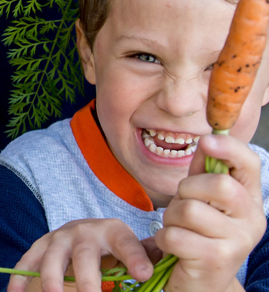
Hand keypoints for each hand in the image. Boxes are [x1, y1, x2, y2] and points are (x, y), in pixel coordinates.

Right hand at [9, 219, 153, 291]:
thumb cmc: (113, 246)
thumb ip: (148, 255)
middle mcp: (83, 231)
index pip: (126, 243)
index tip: (143, 275)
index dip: (135, 258)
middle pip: (83, 255)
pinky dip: (19, 278)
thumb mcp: (132, 247)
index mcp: (113, 231)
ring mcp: (58, 238)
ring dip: (52, 279)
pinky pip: (26, 262)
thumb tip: (170, 256)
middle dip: (86, 279)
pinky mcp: (39, 247)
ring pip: (52, 258)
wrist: (84, 231)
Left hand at [158, 134, 264, 291]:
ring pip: (190, 210)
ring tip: (178, 230)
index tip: (206, 141)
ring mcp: (238, 242)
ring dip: (171, 218)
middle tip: (182, 207)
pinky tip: (174, 248)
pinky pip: (175, 235)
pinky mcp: (216, 260)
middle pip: (217, 185)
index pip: (250, 164)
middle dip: (187, 191)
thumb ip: (204, 173)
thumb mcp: (201, 200)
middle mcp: (252, 221)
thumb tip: (208, 139)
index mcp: (250, 201)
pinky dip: (164, 239)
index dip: (229, 149)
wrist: (199, 284)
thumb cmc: (196, 235)